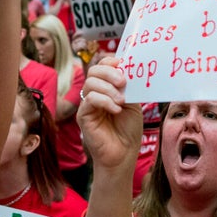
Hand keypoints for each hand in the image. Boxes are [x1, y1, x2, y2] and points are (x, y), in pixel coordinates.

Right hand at [77, 58, 141, 172]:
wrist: (124, 154)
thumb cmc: (128, 131)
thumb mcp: (133, 104)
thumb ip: (129, 88)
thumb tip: (128, 70)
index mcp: (107, 88)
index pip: (102, 66)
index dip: (111, 62)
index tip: (124, 64)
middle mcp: (95, 94)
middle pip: (94, 71)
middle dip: (109, 72)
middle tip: (123, 82)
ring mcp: (88, 105)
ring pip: (90, 83)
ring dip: (108, 88)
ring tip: (122, 100)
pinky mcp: (83, 116)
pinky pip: (90, 99)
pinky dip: (105, 101)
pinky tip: (116, 110)